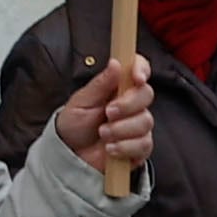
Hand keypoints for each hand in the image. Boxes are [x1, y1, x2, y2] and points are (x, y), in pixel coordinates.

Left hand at [52, 55, 153, 179]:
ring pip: (145, 121)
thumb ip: (101, 83)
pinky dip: (125, 147)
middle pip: (146, 95)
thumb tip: (116, 62)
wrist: (71, 155)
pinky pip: (144, 144)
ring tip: (102, 134)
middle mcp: (132, 103)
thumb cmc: (75, 124)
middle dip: (127, 105)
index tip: (137, 78)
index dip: (142, 69)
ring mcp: (138, 125)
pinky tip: (111, 149)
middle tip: (108, 113)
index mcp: (118, 86)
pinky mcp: (140, 147)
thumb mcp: (82, 101)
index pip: (139, 69)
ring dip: (121, 129)